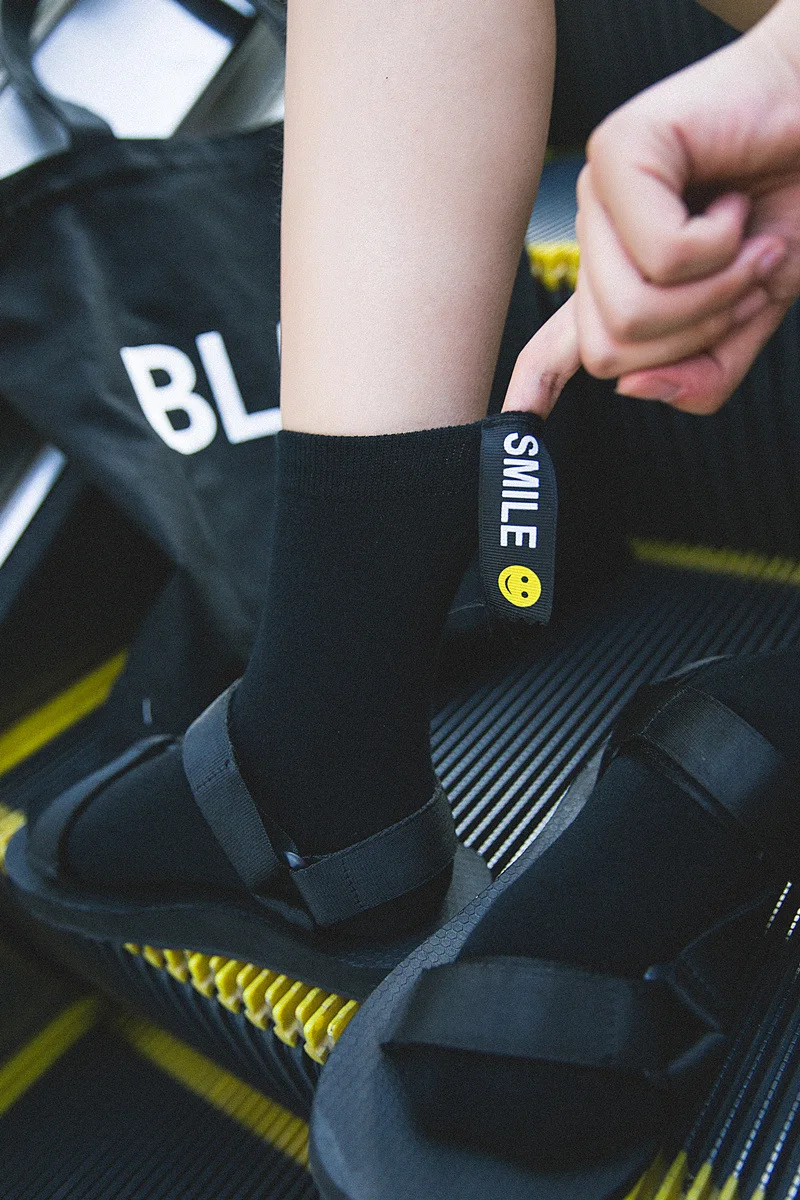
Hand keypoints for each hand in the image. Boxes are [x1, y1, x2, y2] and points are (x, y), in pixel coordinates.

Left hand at [505, 3, 799, 416]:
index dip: (534, 380)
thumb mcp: (751, 311)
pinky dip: (722, 244)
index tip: (514, 415)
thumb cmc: (789, 202)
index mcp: (619, 276)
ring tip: (745, 237)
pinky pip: (660, 256)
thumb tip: (632, 388)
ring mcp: (597, 197)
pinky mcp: (616, 155)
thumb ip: (703, 370)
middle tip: (747, 273)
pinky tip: (732, 200)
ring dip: (716, 290)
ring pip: (629, 313)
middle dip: (697, 331)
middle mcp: (596, 240)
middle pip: (608, 351)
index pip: (559, 341)